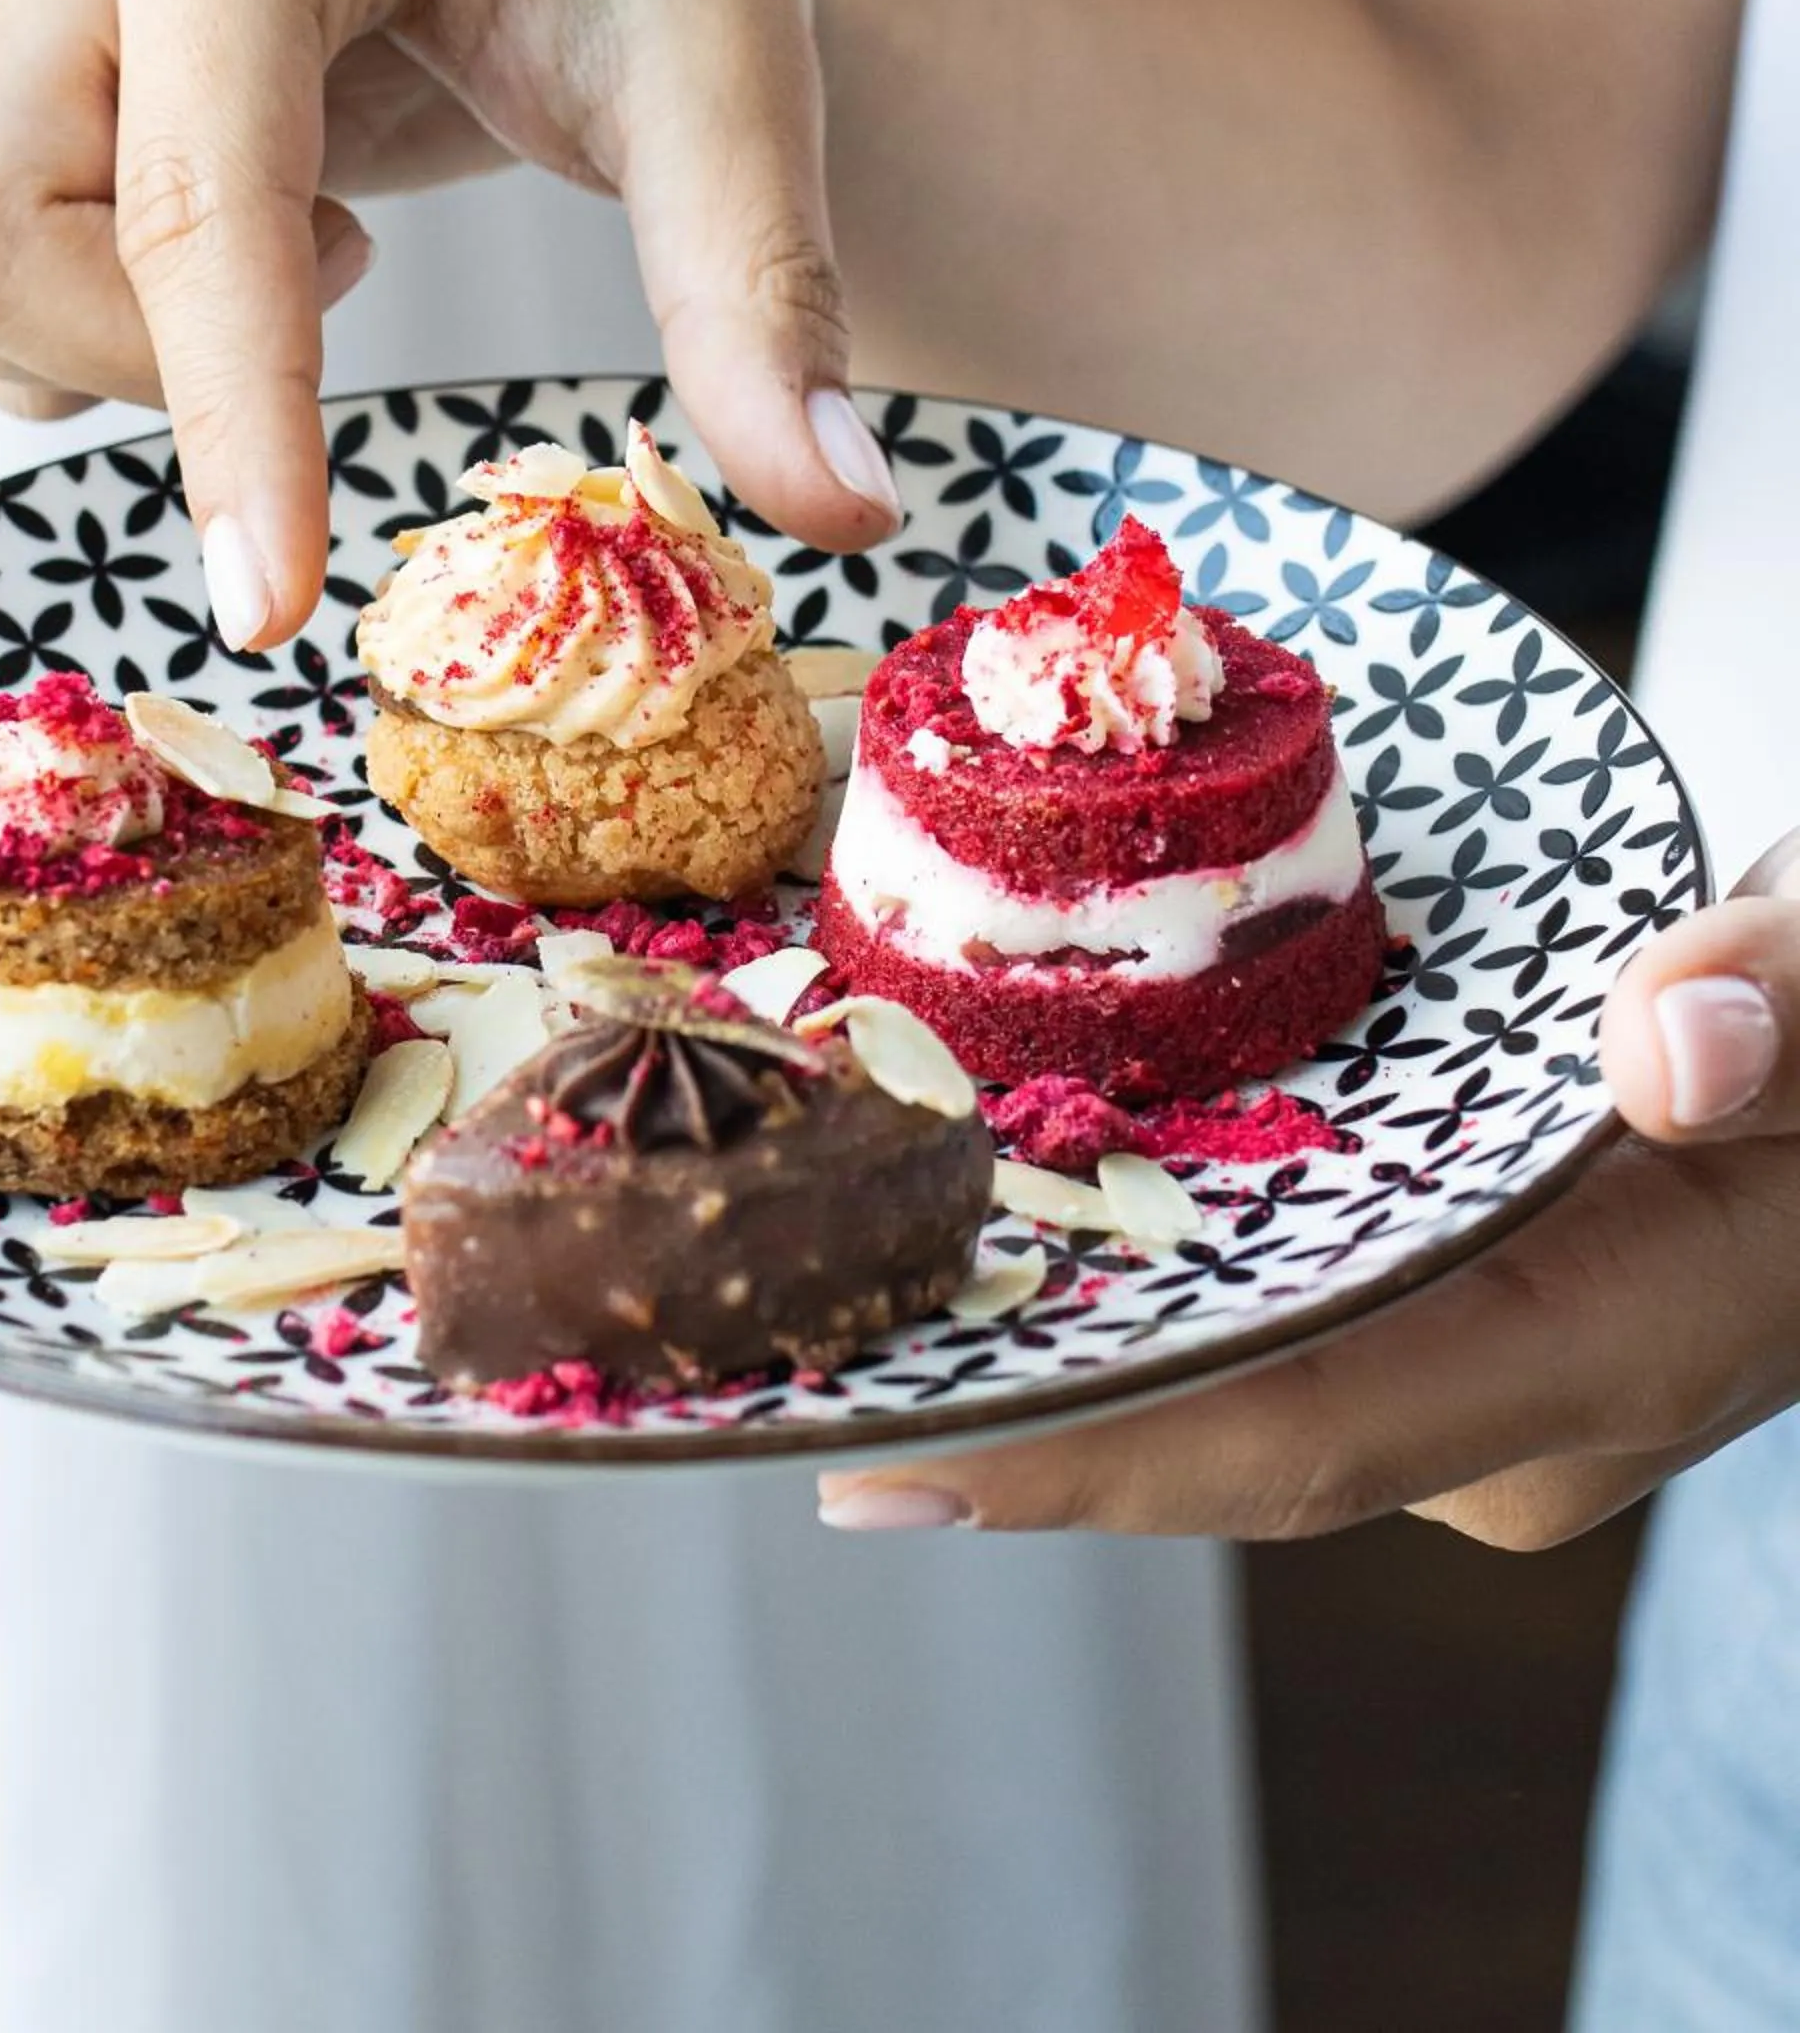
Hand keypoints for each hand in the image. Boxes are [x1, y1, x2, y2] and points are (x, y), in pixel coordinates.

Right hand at [0, 0, 901, 645]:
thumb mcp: (738, 93)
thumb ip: (767, 298)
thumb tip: (841, 511)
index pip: (191, 200)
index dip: (226, 423)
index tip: (273, 616)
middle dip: (139, 358)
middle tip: (350, 272)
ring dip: (94, 339)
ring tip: (300, 229)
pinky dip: (55, 328)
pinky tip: (224, 246)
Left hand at [819, 831, 1799, 1548]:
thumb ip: (1787, 999)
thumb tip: (1680, 1044)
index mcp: (1599, 1352)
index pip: (1303, 1438)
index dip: (1087, 1461)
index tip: (878, 1462)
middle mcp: (1501, 1405)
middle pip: (1208, 1427)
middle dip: (994, 1404)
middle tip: (763, 1354)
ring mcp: (1460, 1368)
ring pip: (1208, 1374)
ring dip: (1021, 1339)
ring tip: (798, 1289)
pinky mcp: (1425, 1302)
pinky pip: (1239, 1318)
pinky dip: (1105, 1272)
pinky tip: (953, 1214)